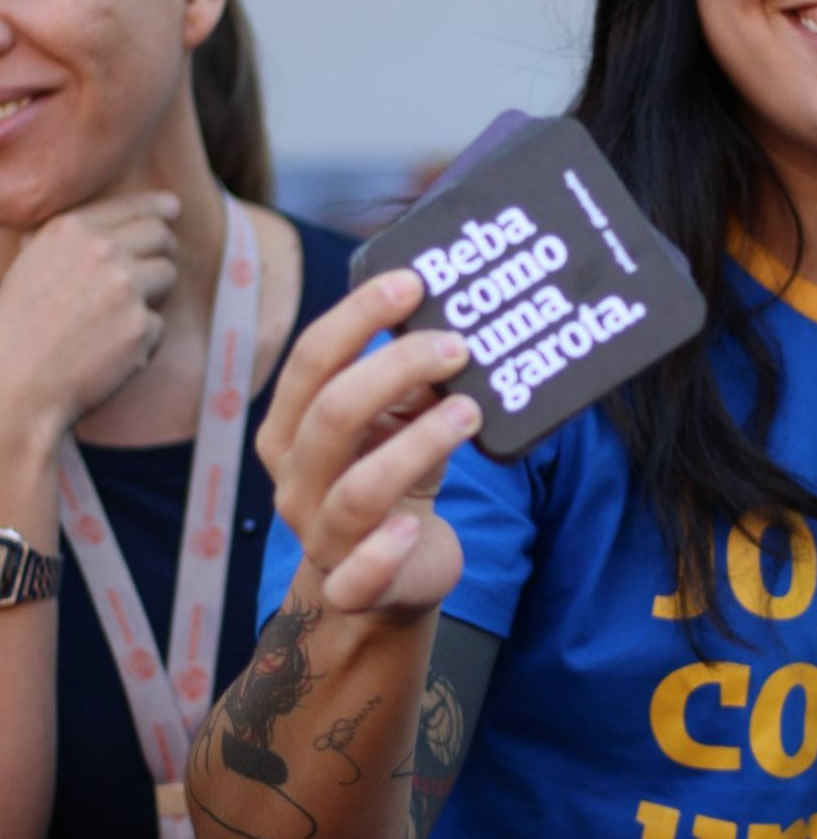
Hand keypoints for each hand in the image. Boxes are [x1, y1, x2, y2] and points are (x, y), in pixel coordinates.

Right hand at [0, 191, 179, 439]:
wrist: (10, 385)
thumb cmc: (19, 328)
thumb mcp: (34, 263)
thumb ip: (78, 239)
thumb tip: (148, 208)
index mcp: (69, 231)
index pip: (135, 208)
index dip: (157, 209)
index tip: (171, 208)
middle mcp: (101, 252)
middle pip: (161, 236)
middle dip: (157, 253)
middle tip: (134, 280)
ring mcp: (124, 287)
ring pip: (168, 275)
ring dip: (150, 296)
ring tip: (107, 321)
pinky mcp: (141, 325)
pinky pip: (158, 324)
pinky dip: (140, 340)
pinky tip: (104, 354)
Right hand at [255, 269, 481, 617]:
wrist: (391, 578)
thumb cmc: (395, 474)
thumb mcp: (402, 420)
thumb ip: (415, 379)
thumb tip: (459, 318)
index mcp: (294, 426)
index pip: (313, 360)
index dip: (358, 316)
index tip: (412, 281)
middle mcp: (296, 479)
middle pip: (330, 414)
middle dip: (394, 369)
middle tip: (458, 345)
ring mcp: (320, 536)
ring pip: (356, 490)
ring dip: (418, 444)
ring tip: (470, 411)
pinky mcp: (354, 588)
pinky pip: (358, 575)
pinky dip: (383, 550)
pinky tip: (414, 526)